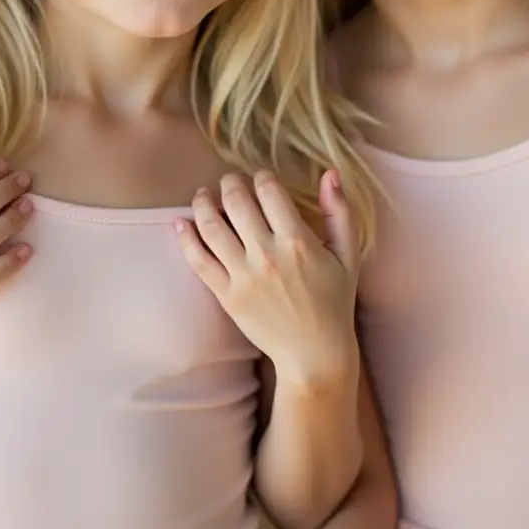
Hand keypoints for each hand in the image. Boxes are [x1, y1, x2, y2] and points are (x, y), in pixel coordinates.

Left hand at [177, 169, 357, 383]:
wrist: (314, 354)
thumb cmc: (334, 303)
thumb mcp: (348, 256)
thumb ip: (340, 213)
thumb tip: (330, 174)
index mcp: (298, 240)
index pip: (269, 191)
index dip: (261, 176)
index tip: (260, 177)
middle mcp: (267, 254)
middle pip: (236, 201)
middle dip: (229, 183)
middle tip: (228, 181)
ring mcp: (243, 275)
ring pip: (211, 226)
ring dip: (202, 203)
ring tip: (202, 195)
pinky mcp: (227, 295)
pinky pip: (198, 261)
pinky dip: (185, 238)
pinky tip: (180, 223)